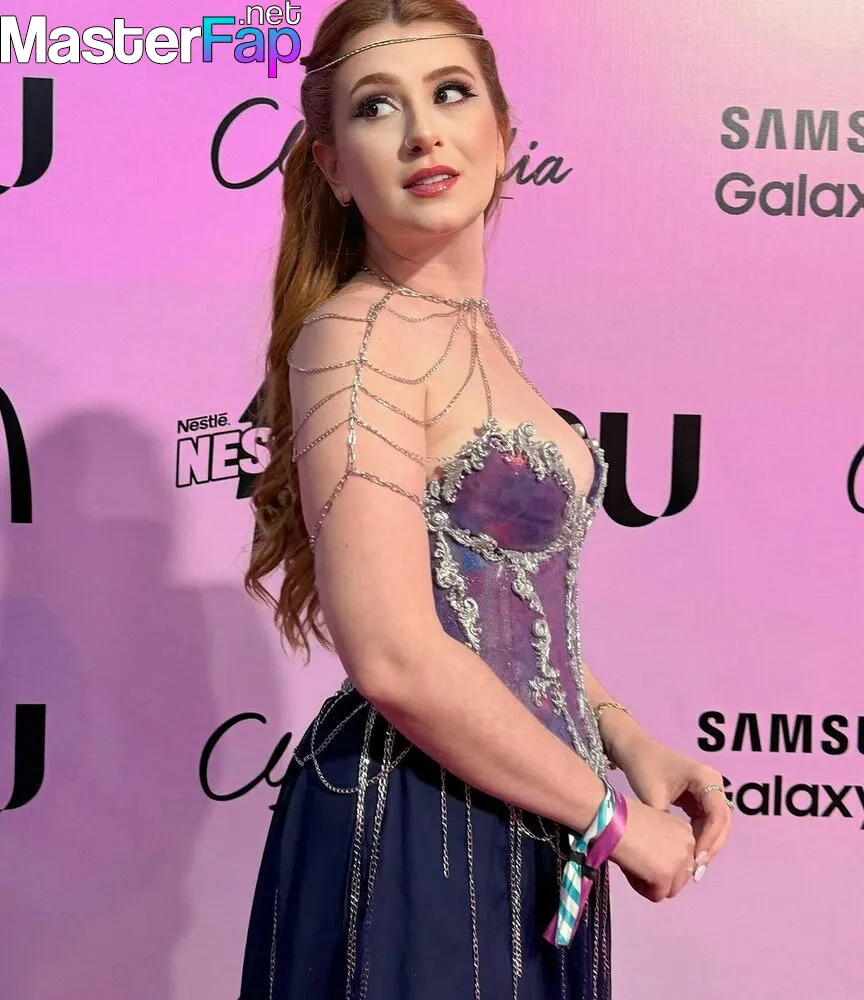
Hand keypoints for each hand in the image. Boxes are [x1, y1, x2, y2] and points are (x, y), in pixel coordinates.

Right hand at [609, 797, 695, 900]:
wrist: (612, 819)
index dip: (663, 862)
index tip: (646, 854)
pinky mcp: (666, 877)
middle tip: (639, 863)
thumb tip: (659, 861)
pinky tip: (630, 869)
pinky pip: (655, 896)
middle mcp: (688, 847)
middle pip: (680, 878)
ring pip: (669, 890)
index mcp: (686, 831)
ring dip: (651, 883)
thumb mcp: (654, 826)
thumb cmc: (624, 817)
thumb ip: (664, 842)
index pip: (683, 862)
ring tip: (633, 865)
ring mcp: (679, 863)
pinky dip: (640, 887)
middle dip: (661, 876)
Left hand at [614, 736, 732, 877]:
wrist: (633, 749)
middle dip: (712, 846)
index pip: (718, 816)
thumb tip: (675, 855)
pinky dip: (701, 837)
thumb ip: (667, 825)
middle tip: (697, 870)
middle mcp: (714, 783)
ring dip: (708, 844)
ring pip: (717, 824)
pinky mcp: (700, 798)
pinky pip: (707, 821)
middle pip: (723, 822)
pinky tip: (690, 855)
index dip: (710, 840)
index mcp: (706, 778)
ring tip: (694, 867)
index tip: (696, 860)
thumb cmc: (643, 768)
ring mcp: (709, 790)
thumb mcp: (653, 798)